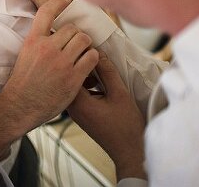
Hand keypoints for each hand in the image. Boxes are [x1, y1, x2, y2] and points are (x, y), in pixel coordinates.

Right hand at [0, 0, 98, 156]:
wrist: (21, 106)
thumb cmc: (22, 82)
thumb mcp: (25, 55)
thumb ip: (39, 42)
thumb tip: (54, 31)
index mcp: (33, 41)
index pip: (47, 12)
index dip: (58, 2)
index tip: (66, 0)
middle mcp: (47, 48)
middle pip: (72, 28)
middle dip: (76, 35)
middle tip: (75, 44)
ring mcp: (61, 62)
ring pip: (84, 40)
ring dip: (85, 45)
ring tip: (82, 53)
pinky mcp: (73, 77)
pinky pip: (92, 57)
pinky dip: (92, 58)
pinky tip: (87, 64)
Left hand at [68, 52, 146, 179]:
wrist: (129, 152)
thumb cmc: (125, 128)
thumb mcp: (119, 93)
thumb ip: (107, 71)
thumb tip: (98, 52)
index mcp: (77, 102)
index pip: (69, 70)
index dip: (79, 56)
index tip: (90, 47)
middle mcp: (72, 107)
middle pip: (69, 77)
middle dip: (81, 64)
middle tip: (95, 55)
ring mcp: (76, 111)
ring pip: (75, 85)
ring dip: (86, 75)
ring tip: (101, 69)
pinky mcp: (82, 114)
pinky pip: (81, 93)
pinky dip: (89, 85)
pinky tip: (102, 83)